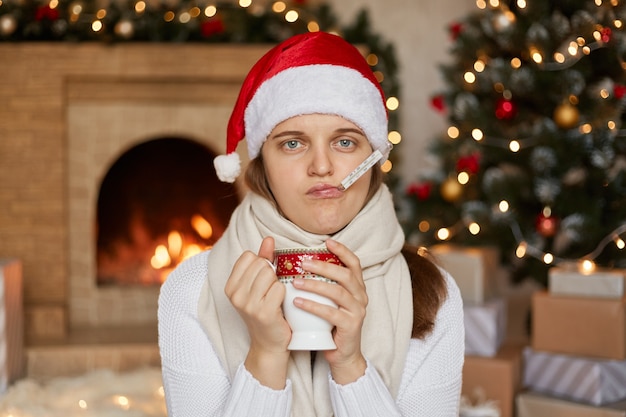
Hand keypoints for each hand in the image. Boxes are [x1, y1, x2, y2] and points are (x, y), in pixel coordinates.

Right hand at [224, 236, 289, 387]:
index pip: (248, 256)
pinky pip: (279, 288)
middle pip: (261, 264)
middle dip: (271, 274)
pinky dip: (284, 294)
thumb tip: (269, 238)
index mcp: (230, 285)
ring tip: (275, 298)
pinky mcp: (263, 312)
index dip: (261, 263)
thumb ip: (264, 259)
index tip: (263, 279)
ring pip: (270, 274)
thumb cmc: (266, 310)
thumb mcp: (259, 284)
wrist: (270, 343)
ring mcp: (248, 304)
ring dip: (278, 284)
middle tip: (270, 291)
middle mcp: (235, 295)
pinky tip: (281, 305)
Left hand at [293, 238, 367, 383]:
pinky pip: (331, 313)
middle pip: (345, 275)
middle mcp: (361, 297)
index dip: (342, 251)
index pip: (354, 263)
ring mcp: (357, 312)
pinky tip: (297, 302)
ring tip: (295, 282)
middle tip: (303, 262)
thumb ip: (323, 284)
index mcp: (357, 288)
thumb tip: (301, 264)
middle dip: (323, 266)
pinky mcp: (350, 326)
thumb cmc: (331, 324)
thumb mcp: (330, 301)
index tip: (326, 242)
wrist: (343, 355)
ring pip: (338, 292)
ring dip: (315, 285)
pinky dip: (313, 306)